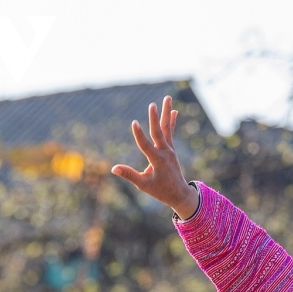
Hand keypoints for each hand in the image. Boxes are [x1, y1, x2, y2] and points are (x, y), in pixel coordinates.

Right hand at [111, 95, 199, 218]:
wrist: (179, 194)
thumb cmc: (160, 190)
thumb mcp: (143, 185)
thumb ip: (129, 175)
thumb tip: (113, 169)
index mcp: (157, 161)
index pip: (146, 145)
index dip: (139, 135)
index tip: (133, 123)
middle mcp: (165, 152)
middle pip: (159, 132)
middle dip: (155, 118)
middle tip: (152, 105)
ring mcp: (170, 150)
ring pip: (167, 128)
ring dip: (167, 112)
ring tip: (167, 98)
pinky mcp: (171, 149)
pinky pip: (171, 133)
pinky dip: (172, 122)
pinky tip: (174, 111)